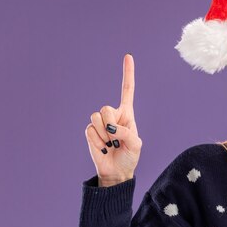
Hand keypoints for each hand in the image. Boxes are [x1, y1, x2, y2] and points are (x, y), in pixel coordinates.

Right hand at [84, 54, 142, 186]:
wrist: (116, 171)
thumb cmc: (129, 157)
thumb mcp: (136, 145)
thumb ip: (127, 133)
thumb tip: (111, 127)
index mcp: (127, 114)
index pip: (127, 90)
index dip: (127, 74)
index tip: (128, 56)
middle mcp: (113, 115)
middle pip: (106, 108)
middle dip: (111, 124)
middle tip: (117, 139)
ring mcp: (100, 123)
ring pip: (96, 118)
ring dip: (104, 134)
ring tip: (111, 144)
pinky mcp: (90, 132)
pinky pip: (90, 130)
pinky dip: (97, 141)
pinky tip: (104, 148)